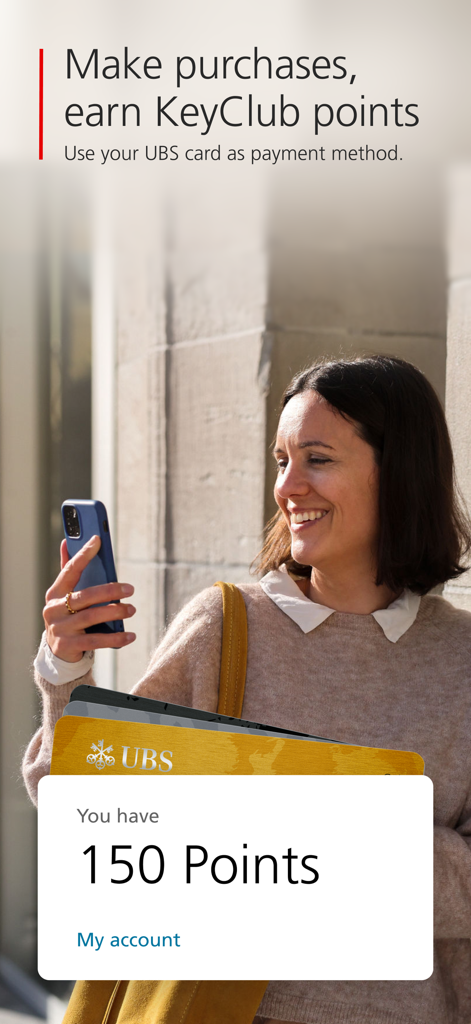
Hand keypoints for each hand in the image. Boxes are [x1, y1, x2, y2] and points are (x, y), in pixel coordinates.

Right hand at [43, 536, 135, 662]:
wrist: (57, 651)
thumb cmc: (67, 616)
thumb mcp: (65, 595)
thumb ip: (68, 570)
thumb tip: (65, 541)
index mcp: (55, 593)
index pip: (69, 570)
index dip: (83, 554)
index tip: (97, 540)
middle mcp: (54, 610)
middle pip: (85, 596)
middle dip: (110, 590)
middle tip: (130, 589)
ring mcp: (60, 629)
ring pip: (92, 617)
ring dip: (115, 613)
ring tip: (131, 609)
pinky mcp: (68, 646)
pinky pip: (96, 641)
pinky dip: (115, 638)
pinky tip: (130, 635)